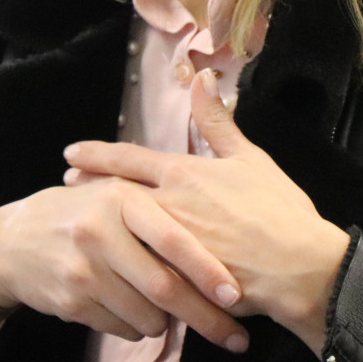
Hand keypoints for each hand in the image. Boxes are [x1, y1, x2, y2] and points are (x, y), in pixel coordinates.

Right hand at [0, 179, 249, 353]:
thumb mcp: (113, 193)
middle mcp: (101, 233)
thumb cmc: (79, 213)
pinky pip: (122, 328)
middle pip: (164, 287)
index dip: (207, 269)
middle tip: (234, 336)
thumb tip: (216, 241)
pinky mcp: (71, 302)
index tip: (236, 295)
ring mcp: (83, 270)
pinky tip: (133, 311)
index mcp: (121, 198)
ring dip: (166, 322)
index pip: (173, 239)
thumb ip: (157, 208)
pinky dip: (137, 327)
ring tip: (169, 312)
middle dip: (205, 317)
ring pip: (146, 315)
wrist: (10, 243)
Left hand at [63, 69, 350, 353]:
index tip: (70, 154)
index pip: (128, 159)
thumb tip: (202, 79)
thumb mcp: (250, 158)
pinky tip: (107, 271)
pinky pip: (138, 274)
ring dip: (98, 229)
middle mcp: (168, 206)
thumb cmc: (279, 210)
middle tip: (63, 187)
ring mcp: (166, 246)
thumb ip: (219, 122)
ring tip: (79, 228)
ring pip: (118, 235)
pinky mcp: (173, 282)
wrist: (300, 267)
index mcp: (184, 173)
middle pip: (112, 197)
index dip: (96, 156)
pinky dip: (119, 268)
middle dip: (85, 192)